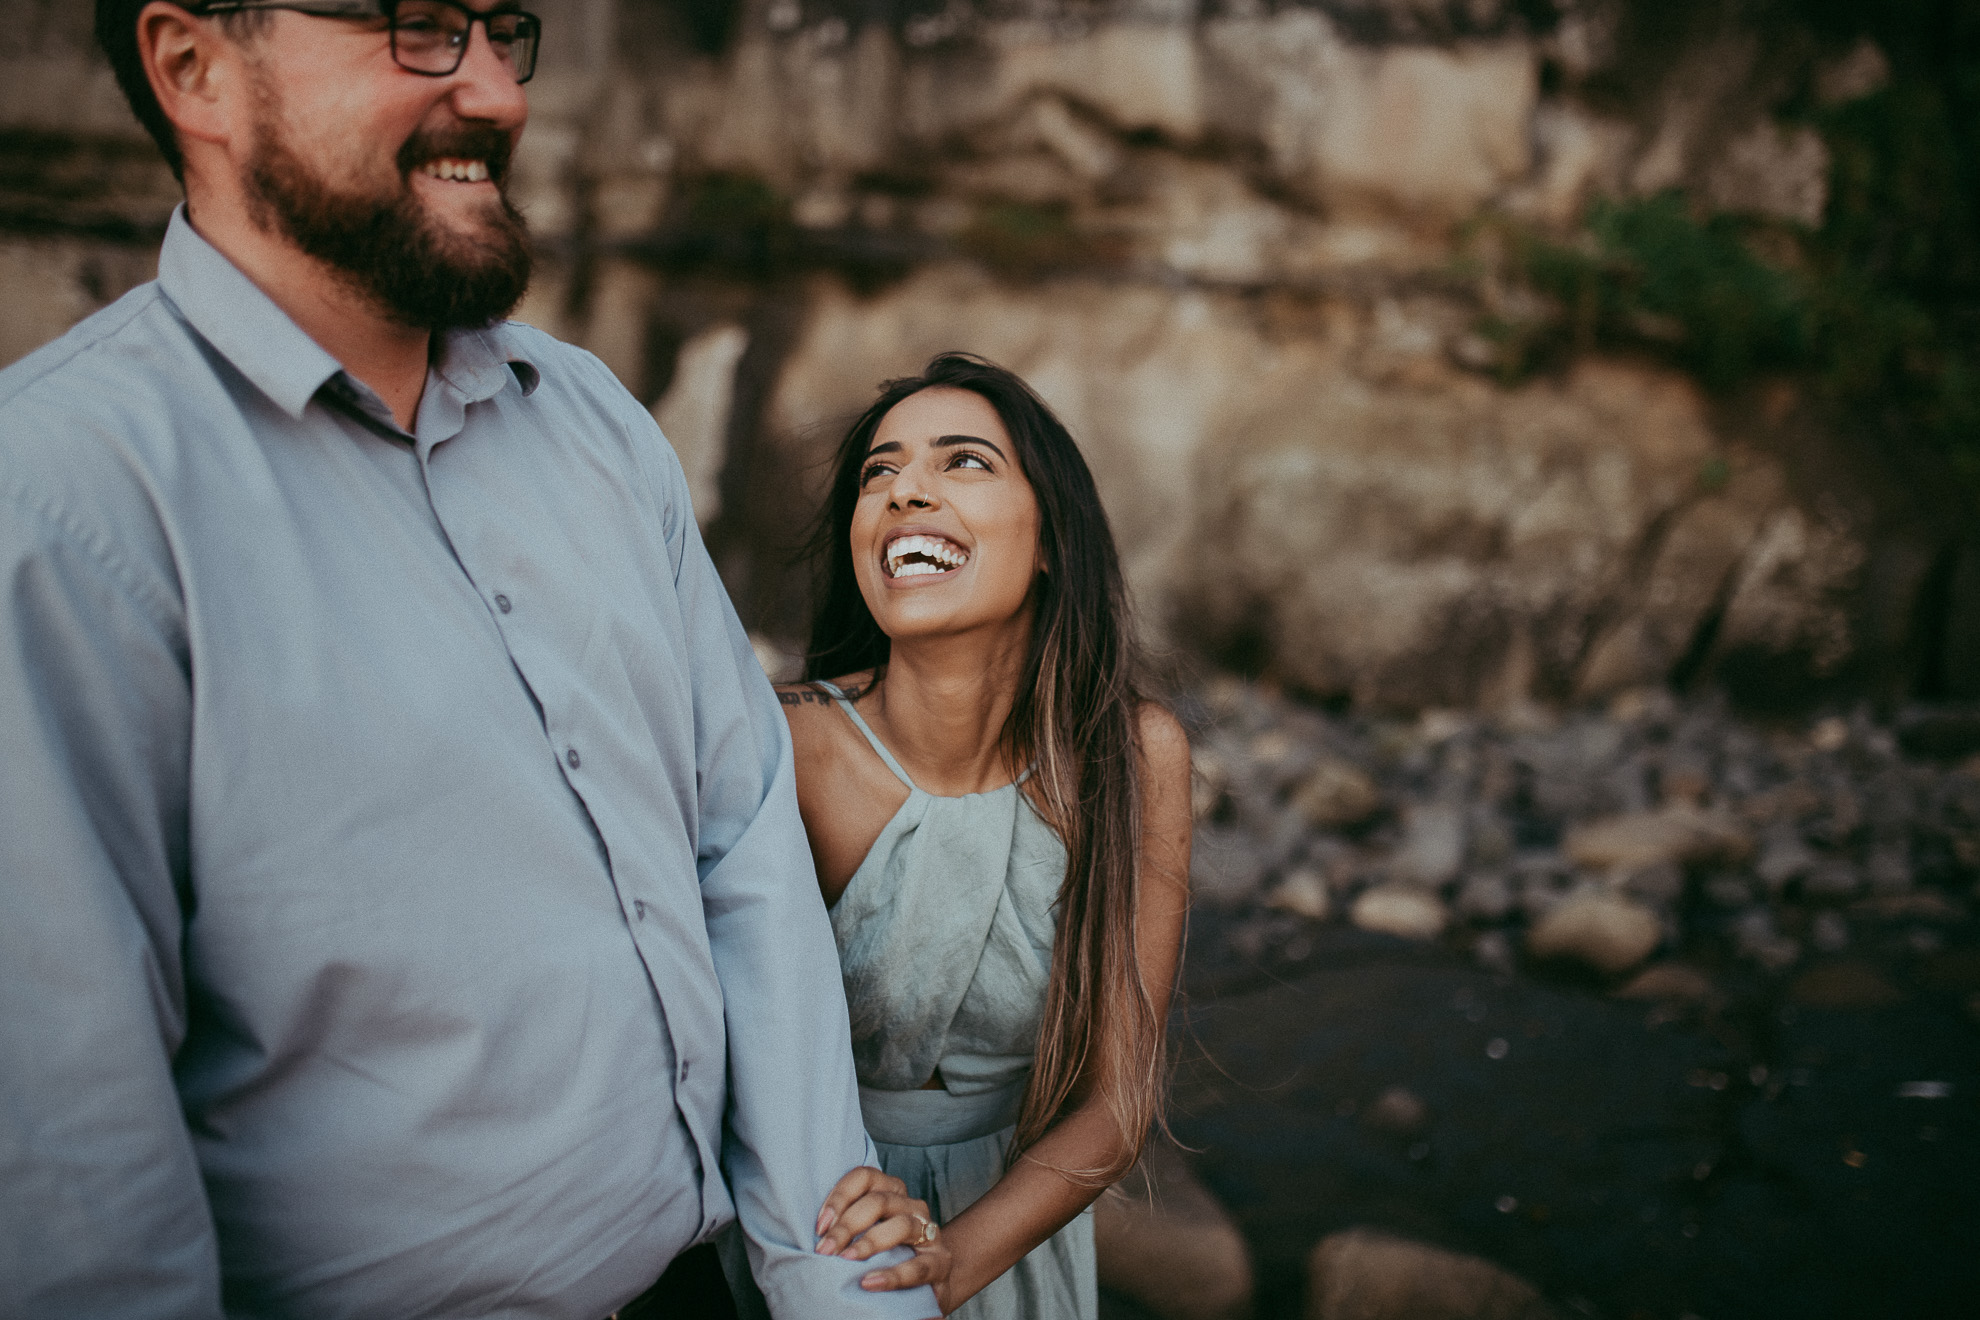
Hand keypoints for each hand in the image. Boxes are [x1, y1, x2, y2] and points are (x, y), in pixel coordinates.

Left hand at [814, 1166, 951, 1300]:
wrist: (930, 1281)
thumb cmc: (888, 1254)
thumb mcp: (868, 1232)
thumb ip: (847, 1224)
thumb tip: (811, 1232)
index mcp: (891, 1191)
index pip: (865, 1177)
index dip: (840, 1197)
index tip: (819, 1226)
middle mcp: (911, 1206)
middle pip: (878, 1201)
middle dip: (847, 1225)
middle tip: (824, 1250)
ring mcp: (929, 1232)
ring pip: (901, 1225)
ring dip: (869, 1243)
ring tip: (845, 1261)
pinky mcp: (940, 1262)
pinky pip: (918, 1267)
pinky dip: (892, 1275)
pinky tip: (869, 1282)